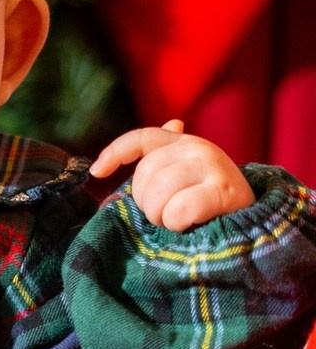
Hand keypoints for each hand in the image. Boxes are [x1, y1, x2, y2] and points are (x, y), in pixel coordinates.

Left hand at [90, 119, 253, 229]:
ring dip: (160, 217)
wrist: (251, 220)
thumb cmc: (207, 203)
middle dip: (145, 203)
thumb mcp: (185, 176)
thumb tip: (172, 123)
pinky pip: (179, 209)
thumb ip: (167, 159)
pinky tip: (189, 224)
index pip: (141, 138)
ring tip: (178, 221)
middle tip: (165, 213)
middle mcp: (197, 147)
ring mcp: (212, 166)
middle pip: (143, 175)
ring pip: (158, 193)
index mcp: (182, 143)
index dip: (115, 153)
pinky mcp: (224, 190)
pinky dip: (177, 223)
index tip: (96, 172)